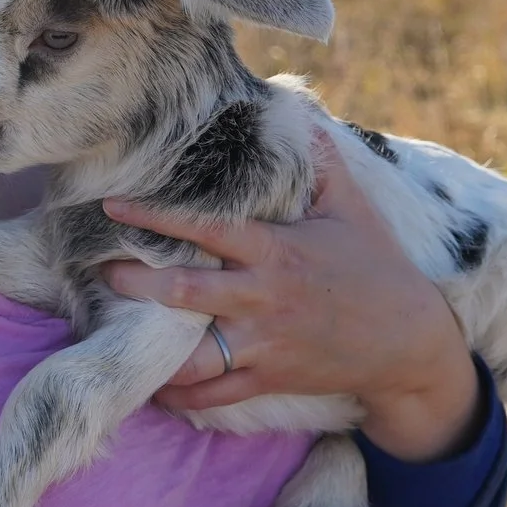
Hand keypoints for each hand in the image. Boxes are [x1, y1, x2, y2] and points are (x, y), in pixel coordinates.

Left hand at [100, 130, 480, 460]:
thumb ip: (317, 161)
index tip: (114, 206)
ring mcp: (264, 343)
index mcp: (277, 251)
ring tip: (111, 335)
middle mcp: (263, 298)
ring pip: (191, 354)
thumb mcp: (351, 206)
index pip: (207, 228)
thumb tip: (292, 110)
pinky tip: (150, 387)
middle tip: (99, 271)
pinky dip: (178, 396)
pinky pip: (213, 394)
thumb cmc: (376, 265)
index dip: (156, 216)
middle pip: (183, 293)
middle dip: (134, 284)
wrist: (407, 341)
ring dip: (148, 348)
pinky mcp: (269, 378)